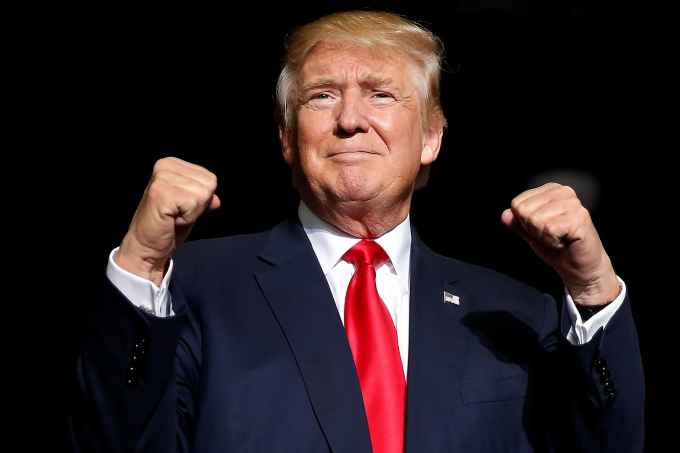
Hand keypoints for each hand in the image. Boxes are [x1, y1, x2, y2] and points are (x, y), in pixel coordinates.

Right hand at [116, 157, 219, 285]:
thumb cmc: (166, 227)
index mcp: (172, 164)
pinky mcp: (160, 192)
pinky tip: (171, 219)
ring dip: (192, 212)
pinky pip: (193, 203)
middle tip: (177, 213)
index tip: (181, 207)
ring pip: (203, 194)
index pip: (210, 178)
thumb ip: (203, 197)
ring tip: (173, 216)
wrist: (146, 247)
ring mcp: (161, 177)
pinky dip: (187, 217)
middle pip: (209, 184)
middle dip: (199, 205)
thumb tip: (216, 200)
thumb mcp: (191, 207)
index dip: (202, 200)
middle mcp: (165, 166)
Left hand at [501, 182, 619, 305]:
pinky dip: (552, 240)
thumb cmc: (557, 247)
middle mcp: (563, 192)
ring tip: (559, 238)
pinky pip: (549, 228)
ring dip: (544, 236)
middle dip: (533, 230)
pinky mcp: (580, 218)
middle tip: (551, 236)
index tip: (542, 230)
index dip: (524, 223)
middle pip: (525, 211)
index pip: (518, 204)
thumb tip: (504, 215)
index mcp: (551, 190)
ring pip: (536, 219)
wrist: (579, 267)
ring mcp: (573, 204)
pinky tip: (565, 241)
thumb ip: (517, 223)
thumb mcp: (530, 233)